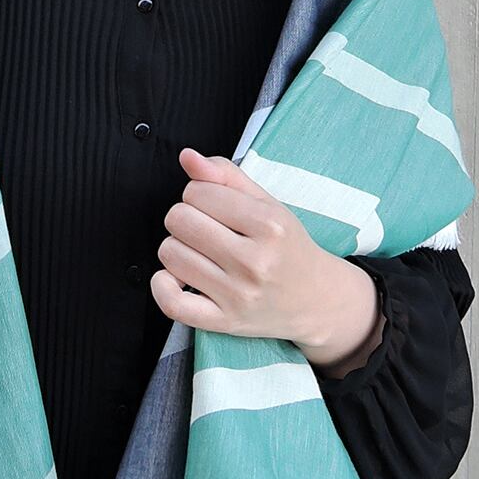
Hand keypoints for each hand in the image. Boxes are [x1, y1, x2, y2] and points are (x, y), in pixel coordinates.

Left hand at [151, 147, 384, 376]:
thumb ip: (227, 176)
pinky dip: (162, 286)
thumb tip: (187, 157)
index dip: (198, 194)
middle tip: (205, 230)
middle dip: (186, 218)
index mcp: (269, 225)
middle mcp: (254, 261)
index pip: (198, 192)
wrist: (315, 300)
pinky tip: (175, 276)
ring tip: (200, 253)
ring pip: (170, 254)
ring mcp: (238, 295)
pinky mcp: (224, 322)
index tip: (212, 207)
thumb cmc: (287, 247)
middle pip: (179, 220)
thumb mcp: (268, 204)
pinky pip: (172, 302)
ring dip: (177, 249)